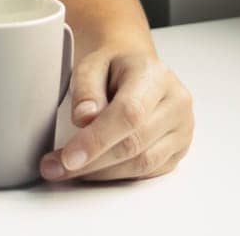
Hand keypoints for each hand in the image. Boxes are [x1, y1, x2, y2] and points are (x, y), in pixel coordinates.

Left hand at [39, 45, 193, 182]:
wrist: (136, 70)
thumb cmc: (113, 68)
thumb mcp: (91, 64)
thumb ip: (86, 88)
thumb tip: (85, 118)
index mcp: (154, 75)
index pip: (128, 113)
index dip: (97, 140)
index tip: (69, 158)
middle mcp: (175, 102)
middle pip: (134, 144)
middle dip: (92, 162)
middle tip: (57, 168)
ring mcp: (181, 128)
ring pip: (142, 164)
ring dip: (102, 173)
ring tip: (69, 170)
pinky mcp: (178, 150)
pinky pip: (148, 172)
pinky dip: (117, 176)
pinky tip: (94, 169)